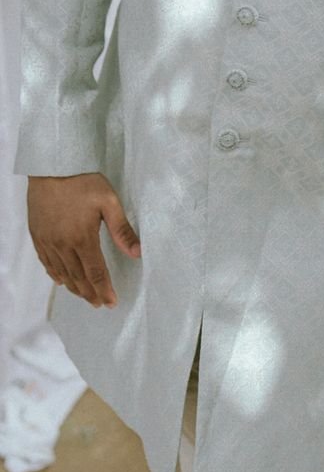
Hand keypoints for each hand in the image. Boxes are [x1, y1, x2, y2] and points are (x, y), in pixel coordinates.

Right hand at [27, 173, 140, 307]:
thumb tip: (138, 253)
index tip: (111, 303)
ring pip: (61, 273)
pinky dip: (55, 274)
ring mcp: (47, 241)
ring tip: (85, 296)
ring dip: (74, 287)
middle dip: (90, 293)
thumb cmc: (83, 181)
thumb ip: (122, 230)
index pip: (95, 273)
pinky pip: (46, 262)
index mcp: (82, 238)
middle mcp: (62, 245)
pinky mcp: (37, 235)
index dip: (104, 290)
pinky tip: (62, 280)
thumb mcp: (109, 202)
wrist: (52, 167)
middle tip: (99, 304)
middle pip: (78, 277)